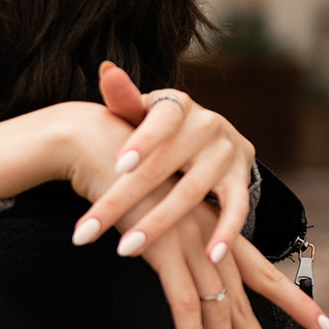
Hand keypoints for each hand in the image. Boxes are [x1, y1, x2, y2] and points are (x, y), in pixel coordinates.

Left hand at [75, 62, 254, 265]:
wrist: (209, 137)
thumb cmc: (162, 127)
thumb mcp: (144, 110)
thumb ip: (125, 99)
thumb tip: (106, 70)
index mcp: (177, 106)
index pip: (160, 122)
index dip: (142, 142)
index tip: (118, 166)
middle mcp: (206, 126)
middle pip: (161, 168)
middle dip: (121, 201)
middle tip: (87, 230)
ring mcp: (227, 154)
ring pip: (191, 193)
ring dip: (159, 224)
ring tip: (126, 249)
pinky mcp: (242, 180)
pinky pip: (236, 209)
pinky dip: (226, 233)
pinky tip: (208, 257)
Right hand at [131, 194, 328, 328]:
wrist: (103, 151)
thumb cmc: (128, 179)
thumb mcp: (164, 210)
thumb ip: (181, 238)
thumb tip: (184, 265)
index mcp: (218, 232)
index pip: (265, 275)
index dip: (297, 304)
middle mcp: (214, 240)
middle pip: (248, 303)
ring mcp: (192, 245)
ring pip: (219, 312)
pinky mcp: (164, 251)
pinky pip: (185, 305)